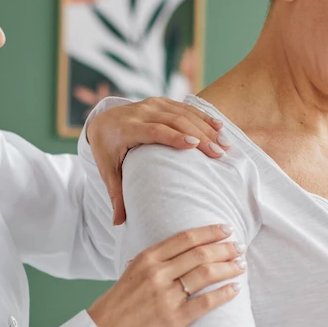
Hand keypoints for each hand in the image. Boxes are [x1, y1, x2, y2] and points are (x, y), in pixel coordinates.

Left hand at [86, 98, 227, 224]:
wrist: (102, 121)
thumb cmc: (107, 150)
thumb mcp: (108, 171)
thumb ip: (116, 195)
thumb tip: (118, 224)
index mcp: (127, 129)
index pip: (154, 130)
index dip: (174, 137)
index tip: (194, 145)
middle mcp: (140, 113)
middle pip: (174, 121)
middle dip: (199, 135)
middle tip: (219, 152)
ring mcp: (152, 104)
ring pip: (183, 113)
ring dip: (206, 128)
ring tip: (224, 144)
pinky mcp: (161, 102)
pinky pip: (185, 107)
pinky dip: (203, 117)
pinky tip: (219, 127)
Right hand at [87, 224, 245, 326]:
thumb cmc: (118, 303)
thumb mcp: (132, 271)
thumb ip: (155, 260)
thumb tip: (184, 250)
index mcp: (147, 259)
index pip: (186, 238)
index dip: (210, 232)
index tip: (226, 229)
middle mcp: (157, 274)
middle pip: (201, 254)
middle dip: (225, 248)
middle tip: (239, 247)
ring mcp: (166, 297)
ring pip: (206, 274)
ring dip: (228, 267)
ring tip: (240, 266)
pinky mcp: (174, 319)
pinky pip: (206, 303)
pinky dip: (224, 294)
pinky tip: (235, 289)